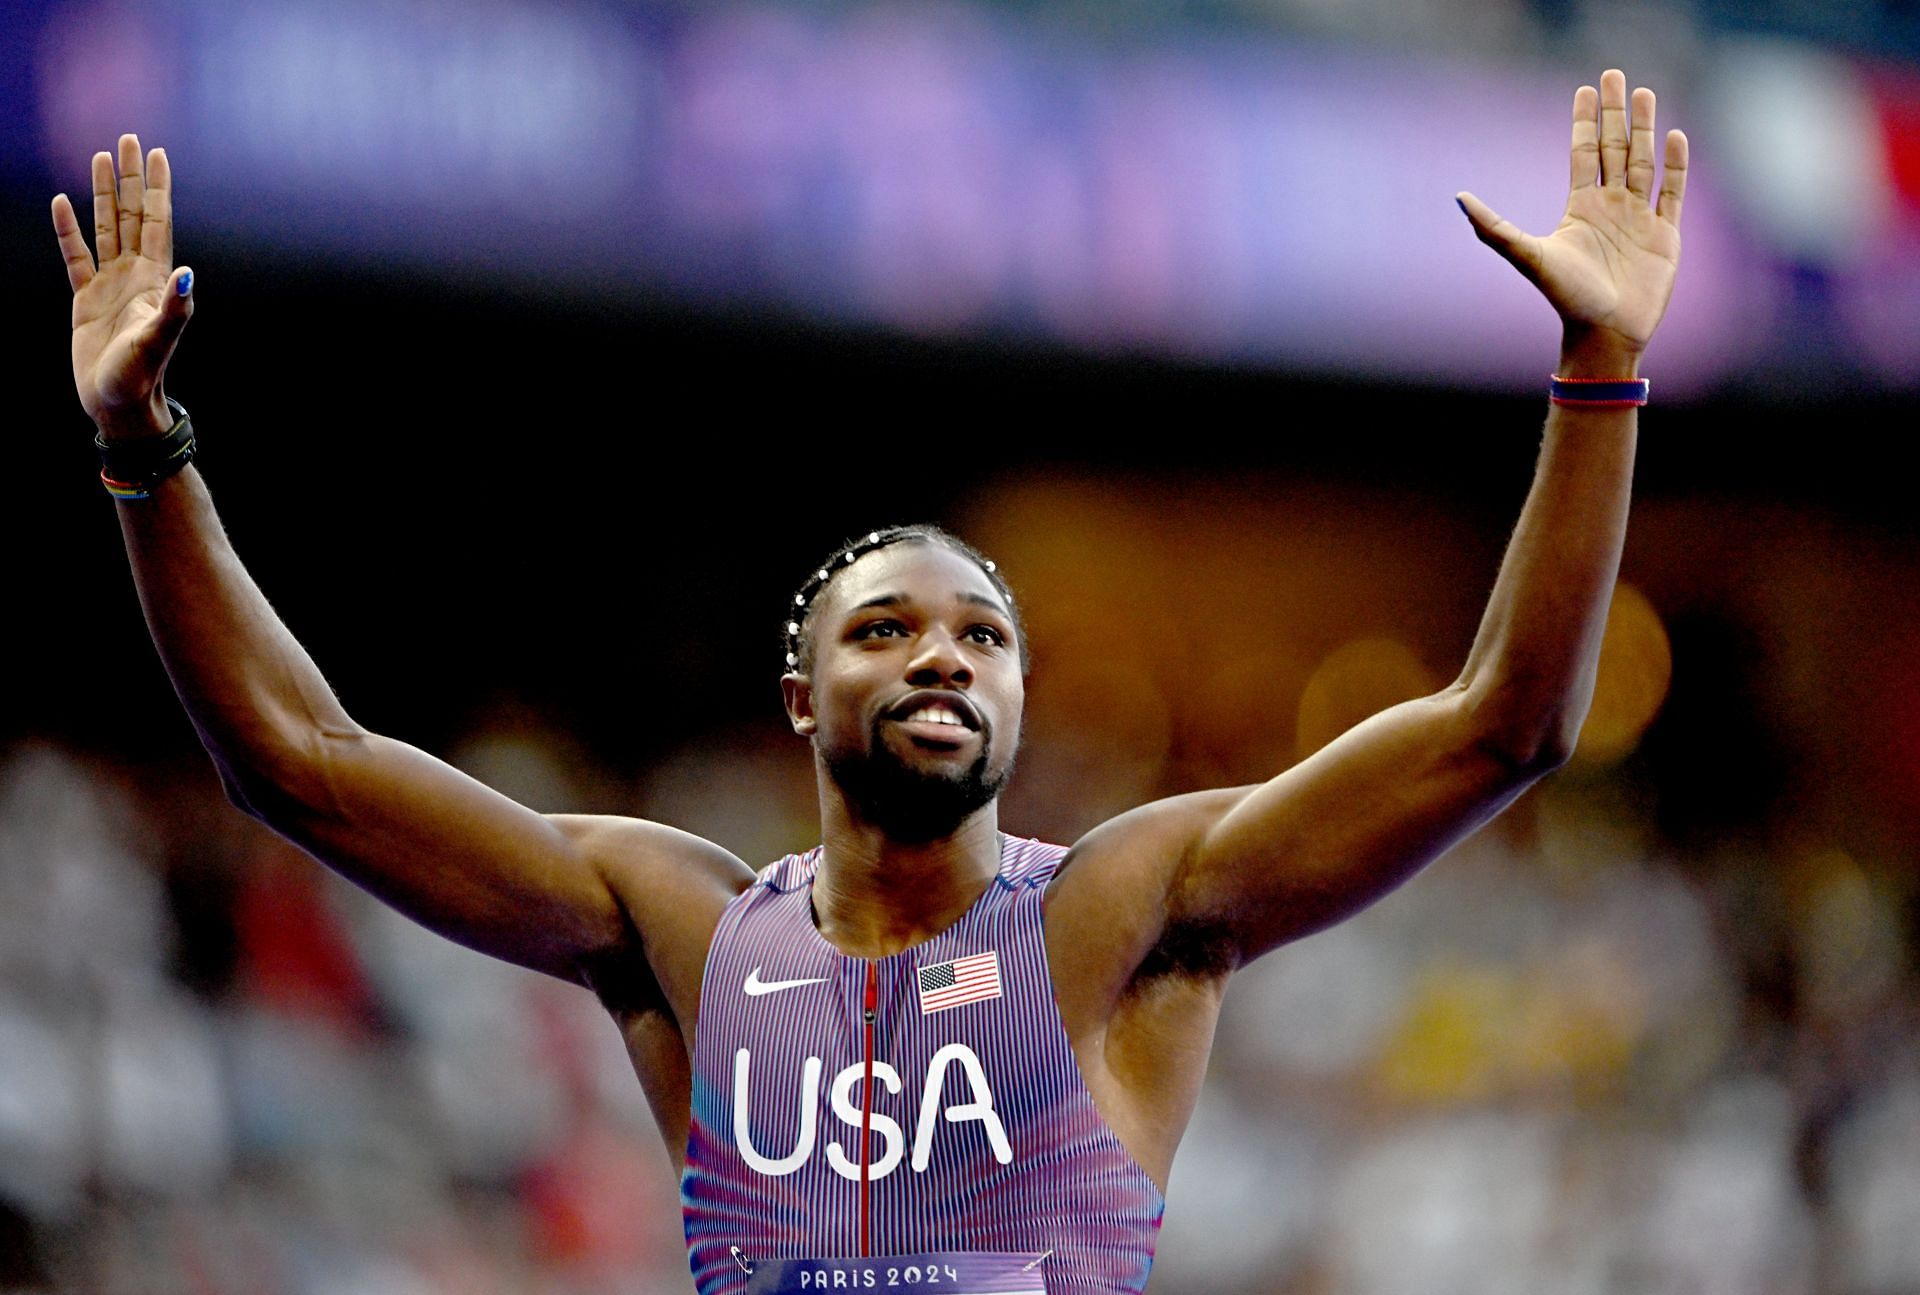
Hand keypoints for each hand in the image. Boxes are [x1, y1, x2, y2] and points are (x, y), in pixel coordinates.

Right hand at [53, 133, 193, 439]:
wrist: (118, 403)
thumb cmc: (141, 376)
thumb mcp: (159, 341)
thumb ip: (174, 309)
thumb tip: (187, 275)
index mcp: (155, 279)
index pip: (158, 221)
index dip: (158, 187)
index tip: (157, 152)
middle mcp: (135, 275)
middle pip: (133, 214)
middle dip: (132, 177)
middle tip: (129, 139)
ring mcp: (110, 284)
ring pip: (106, 226)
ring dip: (104, 193)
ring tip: (101, 157)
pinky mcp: (86, 298)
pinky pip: (75, 255)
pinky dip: (68, 229)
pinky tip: (61, 201)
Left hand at [1457, 70, 1686, 368]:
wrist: (1604, 334)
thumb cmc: (1566, 299)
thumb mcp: (1528, 256)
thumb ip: (1495, 227)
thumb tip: (1459, 198)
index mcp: (1580, 207)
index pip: (1583, 152)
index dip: (1584, 121)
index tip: (1584, 90)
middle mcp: (1610, 206)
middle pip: (1614, 148)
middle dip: (1615, 112)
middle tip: (1614, 74)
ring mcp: (1639, 218)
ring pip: (1644, 162)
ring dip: (1646, 129)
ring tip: (1646, 93)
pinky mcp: (1666, 234)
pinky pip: (1673, 192)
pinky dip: (1676, 166)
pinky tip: (1675, 137)